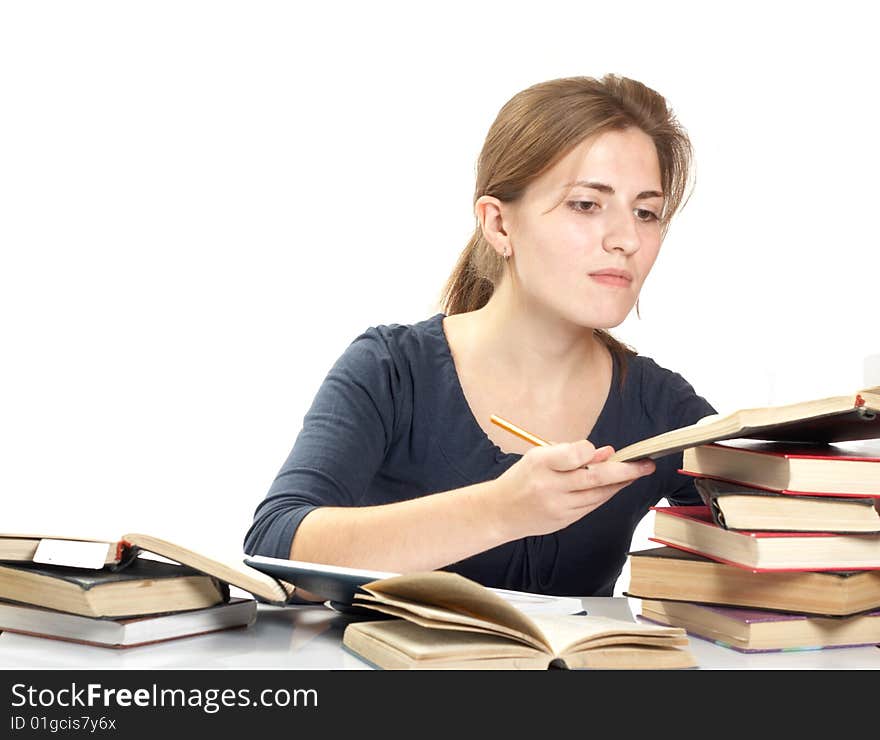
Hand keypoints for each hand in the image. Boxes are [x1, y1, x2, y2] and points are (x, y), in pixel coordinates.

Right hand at [489, 439, 655, 539]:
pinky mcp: (564, 521)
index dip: (591, 451)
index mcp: (540, 464)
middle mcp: (550, 486)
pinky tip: (614, 487)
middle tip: (646, 464)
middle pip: (595, 478)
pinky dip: (605, 495)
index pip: (574, 455)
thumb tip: (607, 452)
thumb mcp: (539, 456)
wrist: (500, 512)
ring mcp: (558, 507)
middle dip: (625, 471)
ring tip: (636, 473)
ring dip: (620, 484)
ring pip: (598, 495)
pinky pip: (592, 506)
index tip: (603, 450)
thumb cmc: (522, 478)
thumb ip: (572, 452)